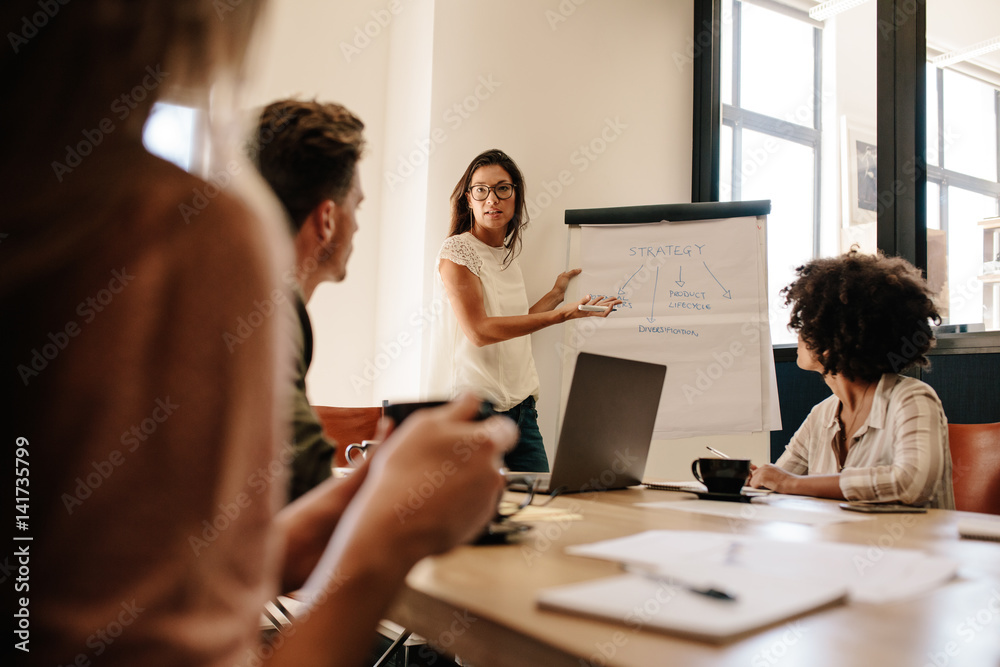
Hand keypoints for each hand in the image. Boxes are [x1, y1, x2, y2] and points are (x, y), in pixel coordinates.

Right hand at [358, 394, 516, 559]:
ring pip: (481, 483)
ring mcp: (488, 501)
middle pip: (491, 457)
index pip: (505, 428)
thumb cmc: (405, 471)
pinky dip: (460, 503)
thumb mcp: (425, 425)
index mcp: (486, 444)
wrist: (394, 526)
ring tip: (431, 484)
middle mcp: (495, 473)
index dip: (488, 427)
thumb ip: (457, 408)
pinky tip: (434, 503)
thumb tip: (472, 398)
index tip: (469, 432)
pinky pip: (473, 506)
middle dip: (472, 456)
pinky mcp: (478, 525)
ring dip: (465, 480)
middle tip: (440, 460)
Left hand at [550, 268, 581, 300]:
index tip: (579, 269)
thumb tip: (578, 270)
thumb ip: (572, 272)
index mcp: (563, 275)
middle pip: (573, 276)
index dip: (574, 270)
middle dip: (576, 276)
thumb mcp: (565, 276)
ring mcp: (567, 284)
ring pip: (574, 282)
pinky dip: (576, 286)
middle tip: (580, 275)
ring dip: (577, 282)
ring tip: (580, 280)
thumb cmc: (558, 286)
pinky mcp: (570, 289)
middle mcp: (565, 280)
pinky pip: (575, 286)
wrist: (558, 295)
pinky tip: (578, 286)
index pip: (570, 271)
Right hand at [562, 294, 622, 319]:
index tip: (613, 303)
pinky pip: (594, 303)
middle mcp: (591, 311)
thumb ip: (583, 301)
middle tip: (620, 301)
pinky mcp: (585, 306)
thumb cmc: (569, 312)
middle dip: (613, 304)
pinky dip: (598, 300)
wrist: (563, 314)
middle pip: (605, 308)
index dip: (609, 309)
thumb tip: (589, 296)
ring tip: (614, 298)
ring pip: (600, 305)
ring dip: (608, 301)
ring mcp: (589, 309)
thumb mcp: (576, 306)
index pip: (603, 312)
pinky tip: (601, 297)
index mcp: (590, 312)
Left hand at [748, 463, 796, 492]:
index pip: (756, 472)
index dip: (758, 479)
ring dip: (758, 486)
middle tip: (766, 486)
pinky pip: (753, 485)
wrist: (793, 483)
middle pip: (753, 476)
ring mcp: (762, 472)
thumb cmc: (787, 481)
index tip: (763, 482)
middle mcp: (764, 467)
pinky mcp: (762, 478)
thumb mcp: (776, 475)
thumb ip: (767, 475)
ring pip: (752, 481)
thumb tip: (759, 479)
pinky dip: (758, 488)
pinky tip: (767, 487)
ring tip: (768, 486)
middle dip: (757, 482)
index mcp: (768, 466)